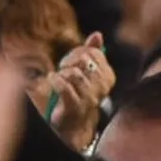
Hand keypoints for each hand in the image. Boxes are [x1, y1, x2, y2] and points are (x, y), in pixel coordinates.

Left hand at [46, 32, 113, 151]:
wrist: (69, 125)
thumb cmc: (76, 94)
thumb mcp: (85, 71)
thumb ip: (92, 52)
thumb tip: (97, 35)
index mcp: (108, 77)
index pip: (93, 53)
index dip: (78, 53)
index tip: (71, 61)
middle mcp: (102, 88)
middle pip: (84, 61)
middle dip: (69, 62)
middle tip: (63, 69)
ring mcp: (90, 99)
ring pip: (74, 73)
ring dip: (61, 74)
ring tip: (58, 78)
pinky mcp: (75, 107)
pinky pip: (64, 85)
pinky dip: (55, 81)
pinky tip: (52, 81)